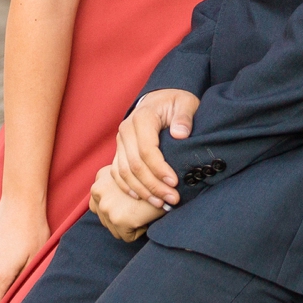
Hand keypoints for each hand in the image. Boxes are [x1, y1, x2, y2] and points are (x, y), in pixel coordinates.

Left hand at [89, 165, 165, 241]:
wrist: (167, 183)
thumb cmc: (153, 178)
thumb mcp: (129, 175)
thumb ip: (117, 186)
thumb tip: (116, 202)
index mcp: (100, 178)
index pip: (99, 203)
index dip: (117, 206)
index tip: (130, 203)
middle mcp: (97, 190)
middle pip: (104, 218)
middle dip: (121, 217)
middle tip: (138, 207)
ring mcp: (106, 205)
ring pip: (114, 229)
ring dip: (129, 225)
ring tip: (141, 211)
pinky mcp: (118, 219)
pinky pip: (127, 237)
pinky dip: (139, 231)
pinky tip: (146, 216)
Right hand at [112, 89, 198, 206]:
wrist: (159, 99)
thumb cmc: (175, 103)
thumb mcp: (186, 103)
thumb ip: (184, 116)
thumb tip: (180, 133)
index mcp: (142, 117)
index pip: (147, 150)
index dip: (159, 169)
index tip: (175, 183)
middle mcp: (126, 130)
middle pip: (135, 165)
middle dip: (154, 186)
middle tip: (172, 199)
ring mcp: (121, 141)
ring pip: (125, 172)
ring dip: (142, 191)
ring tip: (161, 203)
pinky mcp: (119, 150)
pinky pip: (117, 173)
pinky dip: (127, 187)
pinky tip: (142, 198)